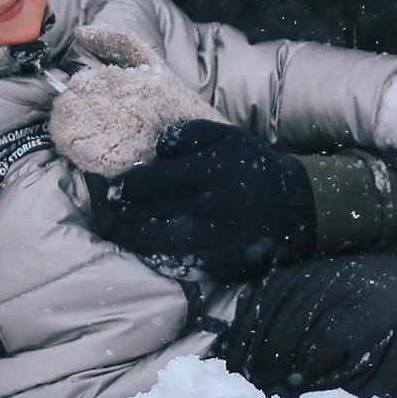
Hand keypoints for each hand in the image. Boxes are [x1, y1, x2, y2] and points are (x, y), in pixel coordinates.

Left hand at [88, 119, 314, 280]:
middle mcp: (220, 204)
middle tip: (99, 220)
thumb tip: (154, 148)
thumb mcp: (224, 136)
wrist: (297, 204)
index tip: (110, 191)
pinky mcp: (230, 261)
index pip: (160, 180)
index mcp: (216, 169)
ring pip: (169, 241)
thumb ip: (186, 134)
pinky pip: (188, 263)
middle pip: (159, 212)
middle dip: (123, 217)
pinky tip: (141, 252)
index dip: (129, 187)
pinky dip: (161, 259)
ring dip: (135, 240)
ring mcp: (226, 237)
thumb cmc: (250, 166)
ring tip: (113, 235)